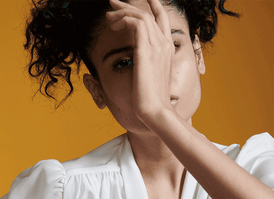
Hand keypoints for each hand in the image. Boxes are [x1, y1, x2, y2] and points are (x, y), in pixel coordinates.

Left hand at [106, 0, 174, 123]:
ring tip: (108, 17)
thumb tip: (136, 64)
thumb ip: (145, 66)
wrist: (155, 112)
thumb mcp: (149, 80)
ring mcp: (157, 46)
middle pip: (148, 14)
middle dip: (128, 5)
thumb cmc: (150, 102)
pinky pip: (136, 23)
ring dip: (122, 12)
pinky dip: (123, 20)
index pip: (161, 20)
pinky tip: (113, 26)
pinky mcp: (146, 51)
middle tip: (112, 2)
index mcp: (167, 50)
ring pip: (140, 16)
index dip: (152, 6)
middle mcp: (164, 44)